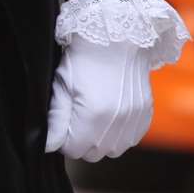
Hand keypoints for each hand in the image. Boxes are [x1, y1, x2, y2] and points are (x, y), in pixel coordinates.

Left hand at [45, 36, 154, 161]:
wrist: (117, 39)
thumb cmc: (85, 58)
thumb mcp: (62, 85)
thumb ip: (56, 119)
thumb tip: (48, 144)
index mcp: (93, 115)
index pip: (73, 150)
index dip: (63, 139)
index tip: (61, 124)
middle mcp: (117, 122)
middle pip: (93, 153)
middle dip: (80, 141)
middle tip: (75, 117)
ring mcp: (134, 120)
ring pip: (112, 150)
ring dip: (100, 140)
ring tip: (92, 115)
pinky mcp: (145, 116)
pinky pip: (130, 140)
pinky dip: (118, 134)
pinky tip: (110, 114)